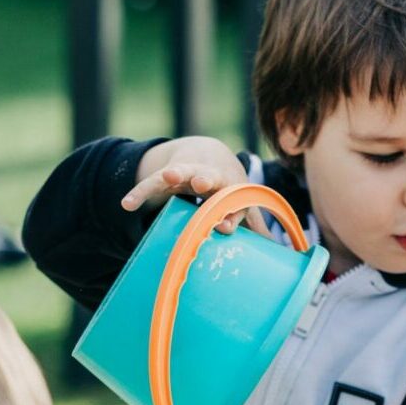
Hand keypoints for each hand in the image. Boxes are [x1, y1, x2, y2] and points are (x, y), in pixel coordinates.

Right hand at [122, 136, 268, 234]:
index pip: (234, 199)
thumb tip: (279, 251)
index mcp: (232, 185)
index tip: (226, 226)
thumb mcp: (241, 202)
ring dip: (176, 173)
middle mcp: (211, 176)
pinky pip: (150, 185)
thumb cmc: (228, 187)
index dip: (230, 212)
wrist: (204, 153)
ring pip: (182, 171)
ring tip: (167, 176)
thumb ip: (254, 224)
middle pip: (211, 177)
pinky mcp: (165, 176)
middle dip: (207, 180)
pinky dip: (139, 194)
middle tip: (203, 182)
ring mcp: (186, 173)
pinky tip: (126, 204)